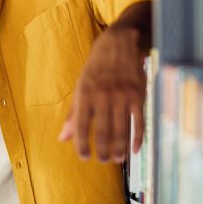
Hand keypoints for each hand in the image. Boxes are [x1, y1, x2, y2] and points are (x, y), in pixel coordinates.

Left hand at [58, 26, 145, 162]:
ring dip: (119, 149)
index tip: (84, 157)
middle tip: (103, 160)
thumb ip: (73, 113)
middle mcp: (103, 96)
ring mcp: (123, 96)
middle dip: (102, 151)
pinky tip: (134, 150)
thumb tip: (63, 138)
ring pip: (121, 130)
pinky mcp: (139, 95)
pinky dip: (137, 139)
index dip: (81, 145)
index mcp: (86, 94)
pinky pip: (139, 122)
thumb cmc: (98, 67)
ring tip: (116, 159)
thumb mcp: (81, 86)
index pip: (81, 126)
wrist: (121, 42)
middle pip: (103, 132)